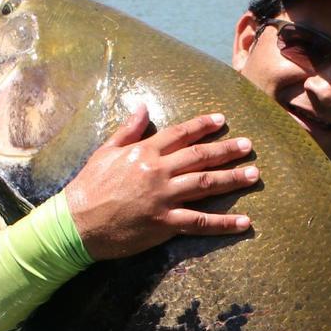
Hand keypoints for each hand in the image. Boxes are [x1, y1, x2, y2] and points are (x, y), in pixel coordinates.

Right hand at [65, 104, 258, 260]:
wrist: (77, 223)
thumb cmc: (88, 187)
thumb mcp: (105, 152)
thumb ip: (128, 130)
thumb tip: (142, 107)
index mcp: (144, 153)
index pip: (180, 134)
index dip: (203, 126)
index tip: (222, 120)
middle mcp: (158, 172)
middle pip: (200, 157)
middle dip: (227, 150)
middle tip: (248, 146)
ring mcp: (164, 198)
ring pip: (205, 185)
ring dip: (232, 179)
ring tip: (253, 175)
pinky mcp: (165, 223)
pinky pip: (200, 222)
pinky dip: (224, 223)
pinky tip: (244, 222)